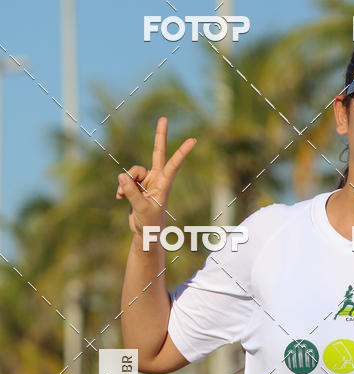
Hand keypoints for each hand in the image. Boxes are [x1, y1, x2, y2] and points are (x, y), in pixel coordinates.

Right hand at [115, 117, 195, 236]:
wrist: (145, 234)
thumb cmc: (149, 224)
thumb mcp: (140, 208)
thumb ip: (131, 192)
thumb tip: (121, 176)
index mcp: (164, 184)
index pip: (174, 164)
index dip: (182, 152)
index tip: (194, 140)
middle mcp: (156, 179)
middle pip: (157, 153)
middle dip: (160, 136)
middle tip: (164, 118)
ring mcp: (146, 181)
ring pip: (132, 172)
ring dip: (126, 182)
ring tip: (123, 196)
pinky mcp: (136, 186)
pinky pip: (125, 180)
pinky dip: (121, 188)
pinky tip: (119, 198)